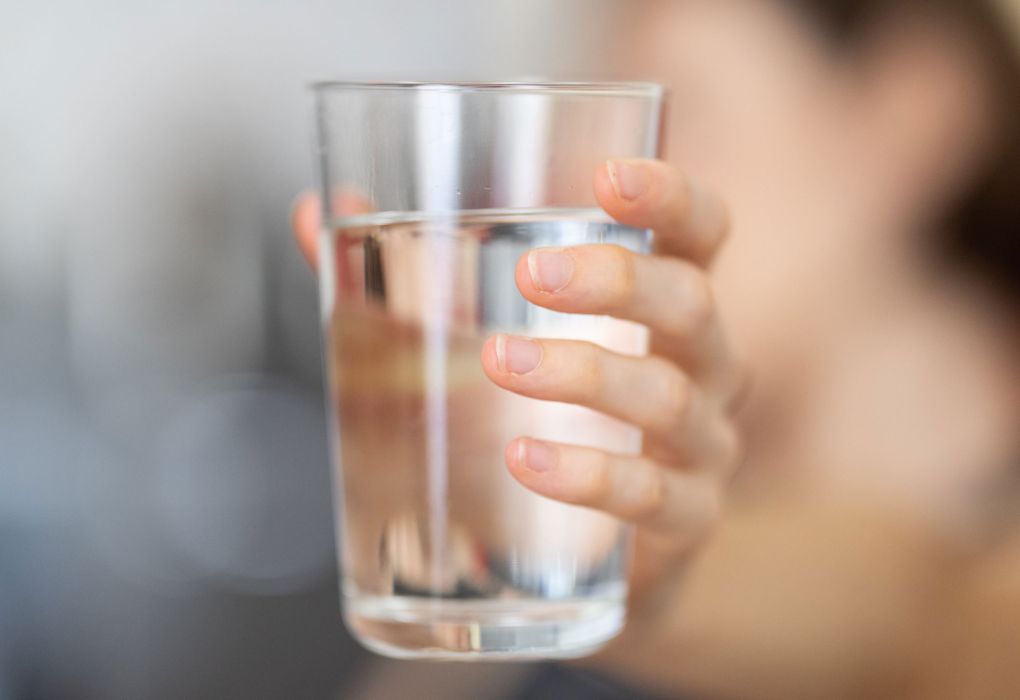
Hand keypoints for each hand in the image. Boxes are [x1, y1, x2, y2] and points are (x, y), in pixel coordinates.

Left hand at [291, 158, 743, 641]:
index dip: (671, 196)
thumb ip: (405, 274)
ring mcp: (701, 445)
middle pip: (691, 304)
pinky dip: (588, 474)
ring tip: (501, 362)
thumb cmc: (542, 416)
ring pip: (666, 396)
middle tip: (531, 276)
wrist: (582, 552)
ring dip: (583, 373)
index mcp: (662, 304)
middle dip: (616, 281)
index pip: (702, 231)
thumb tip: (314, 213)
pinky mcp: (686, 520)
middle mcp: (701, 366)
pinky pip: (652, 494)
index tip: (606, 178)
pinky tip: (525, 458)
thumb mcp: (483, 335)